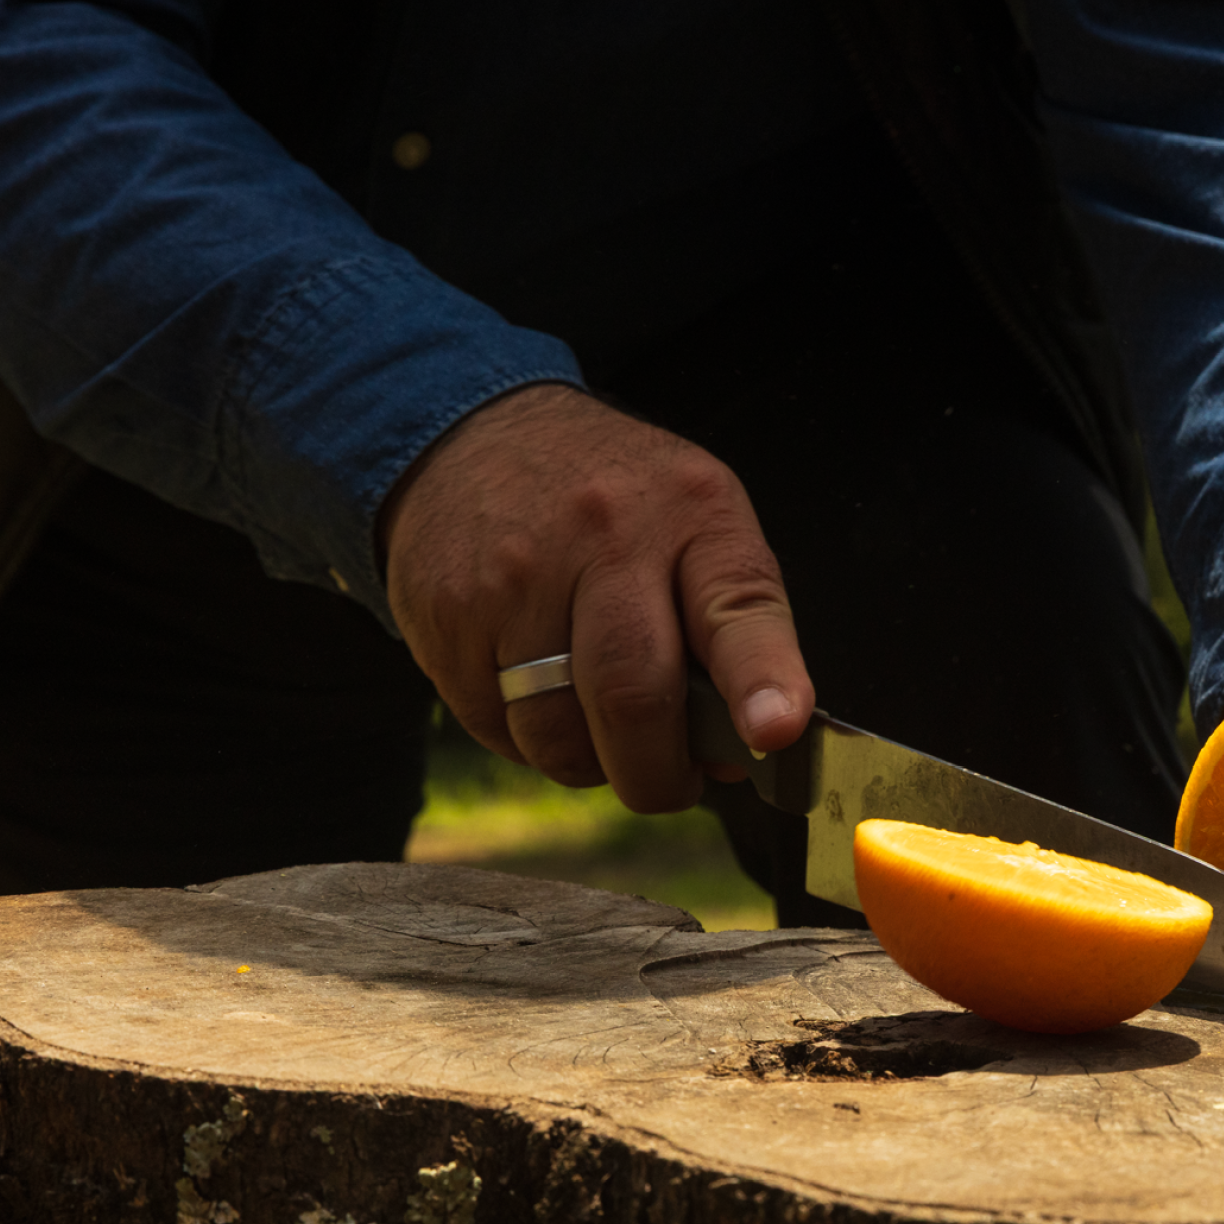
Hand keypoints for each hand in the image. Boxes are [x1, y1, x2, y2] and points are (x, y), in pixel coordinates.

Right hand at [380, 383, 813, 810]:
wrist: (473, 439)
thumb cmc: (617, 507)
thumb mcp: (698, 524)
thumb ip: (733, 630)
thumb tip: (744, 753)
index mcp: (695, 515)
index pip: (737, 606)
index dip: (760, 678)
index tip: (774, 731)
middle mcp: (605, 538)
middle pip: (633, 696)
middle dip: (659, 775)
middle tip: (672, 783)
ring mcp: (517, 579)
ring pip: (559, 734)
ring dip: (590, 763)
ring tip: (600, 724)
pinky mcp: (449, 617)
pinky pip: (496, 730)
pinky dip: (528, 738)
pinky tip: (535, 688)